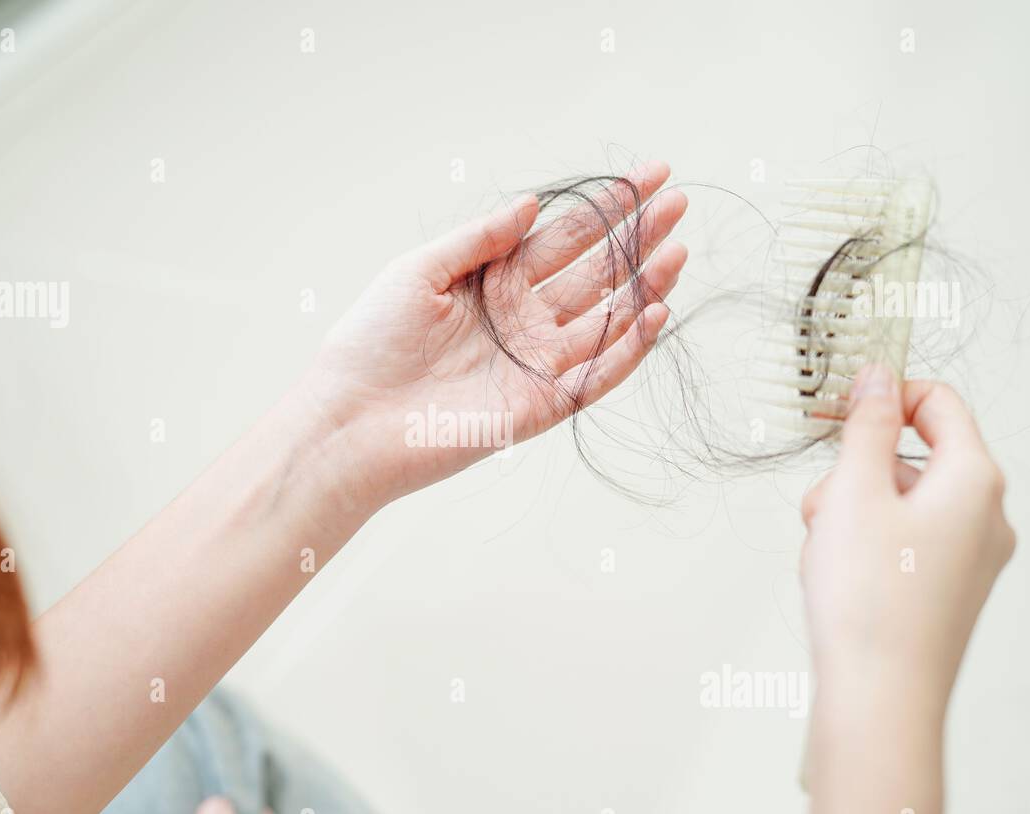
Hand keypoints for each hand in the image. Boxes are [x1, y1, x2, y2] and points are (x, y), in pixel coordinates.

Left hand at [303, 161, 687, 507]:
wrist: (350, 421)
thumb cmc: (369, 345)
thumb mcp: (417, 271)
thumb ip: (479, 240)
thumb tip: (531, 204)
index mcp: (493, 285)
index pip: (563, 239)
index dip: (606, 209)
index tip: (649, 176)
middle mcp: (521, 322)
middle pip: (594, 274)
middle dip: (637, 239)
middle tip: (680, 202)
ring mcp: (535, 364)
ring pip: (606, 321)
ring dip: (644, 287)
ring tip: (677, 251)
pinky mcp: (539, 406)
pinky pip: (595, 375)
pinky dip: (628, 349)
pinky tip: (655, 313)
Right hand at [799, 365, 1014, 813]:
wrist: (879, 698)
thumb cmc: (870, 603)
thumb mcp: (853, 491)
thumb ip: (865, 426)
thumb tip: (877, 378)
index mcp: (975, 481)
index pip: (939, 403)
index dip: (885, 396)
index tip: (839, 408)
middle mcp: (986, 517)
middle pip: (916, 456)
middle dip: (857, 468)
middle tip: (821, 500)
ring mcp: (971, 558)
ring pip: (903, 502)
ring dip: (853, 509)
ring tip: (823, 548)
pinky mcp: (947, 591)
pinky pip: (904, 542)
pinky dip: (865, 544)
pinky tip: (835, 575)